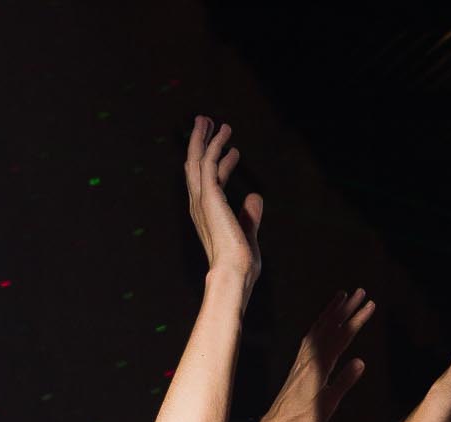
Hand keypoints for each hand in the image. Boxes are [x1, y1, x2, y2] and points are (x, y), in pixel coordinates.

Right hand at [185, 117, 261, 296]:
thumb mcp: (247, 232)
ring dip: (205, 138)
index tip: (232, 150)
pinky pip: (208, 163)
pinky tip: (226, 136)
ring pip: (198, 159)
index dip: (218, 163)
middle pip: (195, 166)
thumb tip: (255, 197)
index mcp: (206, 214)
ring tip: (212, 121)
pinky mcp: (209, 196)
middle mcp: (199, 204)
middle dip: (201, 143)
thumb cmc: (240, 261)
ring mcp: (202, 199)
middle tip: (207, 123)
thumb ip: (249, 214)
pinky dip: (216, 146)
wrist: (234, 271)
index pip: (208, 182)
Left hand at [259, 289, 373, 421]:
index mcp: (320, 365)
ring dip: (332, 310)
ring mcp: (303, 356)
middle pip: (331, 326)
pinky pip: (312, 334)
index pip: (342, 336)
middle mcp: (310, 356)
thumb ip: (344, 382)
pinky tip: (325, 318)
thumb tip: (360, 361)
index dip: (357, 319)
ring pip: (320, 327)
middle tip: (361, 291)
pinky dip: (320, 321)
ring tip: (343, 295)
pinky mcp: (300, 360)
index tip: (370, 305)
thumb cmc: (304, 418)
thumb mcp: (328, 404)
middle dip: (347, 308)